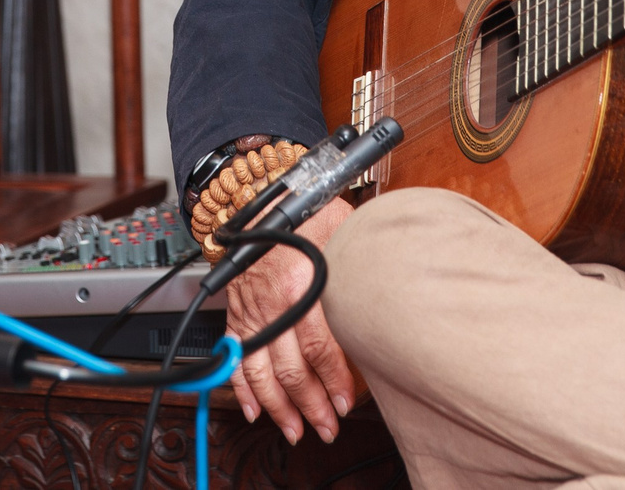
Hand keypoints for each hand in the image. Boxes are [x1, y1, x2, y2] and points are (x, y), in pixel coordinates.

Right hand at [223, 196, 359, 445]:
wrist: (261, 195)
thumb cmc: (307, 210)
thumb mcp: (343, 232)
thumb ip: (359, 268)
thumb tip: (388, 301)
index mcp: (302, 284)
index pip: (319, 347)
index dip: (333, 381)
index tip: (345, 403)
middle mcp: (274, 302)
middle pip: (290, 368)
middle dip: (309, 405)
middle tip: (326, 428)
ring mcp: (252, 310)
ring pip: (261, 370)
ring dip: (278, 406)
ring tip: (295, 429)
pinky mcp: (238, 311)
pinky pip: (237, 356)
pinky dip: (241, 385)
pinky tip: (254, 408)